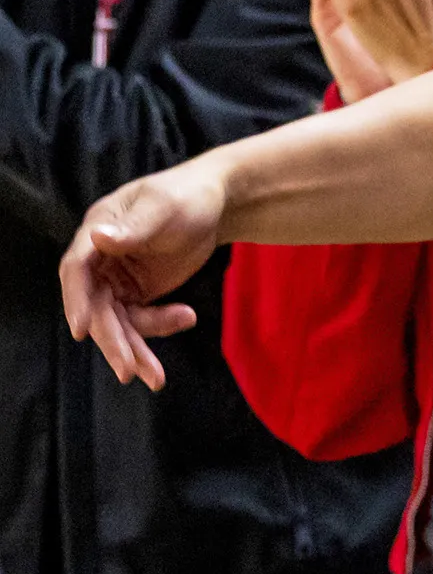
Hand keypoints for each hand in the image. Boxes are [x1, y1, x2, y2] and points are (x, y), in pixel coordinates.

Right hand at [58, 164, 227, 390]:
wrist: (216, 204)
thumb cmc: (187, 196)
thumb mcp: (163, 208)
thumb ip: (133, 228)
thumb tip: (97, 238)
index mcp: (97, 232)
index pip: (76, 270)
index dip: (75, 300)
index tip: (81, 330)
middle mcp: (99, 260)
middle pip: (96, 307)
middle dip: (113, 340)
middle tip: (129, 370)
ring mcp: (116, 280)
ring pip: (117, 322)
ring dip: (135, 348)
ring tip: (156, 377)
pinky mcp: (135, 294)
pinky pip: (138, 321)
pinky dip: (158, 330)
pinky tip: (188, 319)